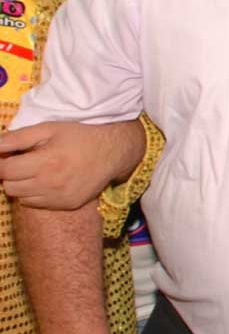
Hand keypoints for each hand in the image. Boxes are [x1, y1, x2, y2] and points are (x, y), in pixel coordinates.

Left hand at [0, 120, 145, 208]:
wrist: (113, 152)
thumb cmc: (80, 137)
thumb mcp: (50, 129)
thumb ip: (19, 137)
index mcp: (47, 162)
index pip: (5, 170)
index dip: (1, 162)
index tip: (7, 156)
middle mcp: (52, 183)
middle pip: (10, 186)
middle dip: (11, 174)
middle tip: (23, 162)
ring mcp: (60, 197)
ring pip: (21, 197)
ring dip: (22, 185)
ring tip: (37, 171)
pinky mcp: (67, 205)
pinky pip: (37, 204)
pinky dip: (36, 194)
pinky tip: (48, 181)